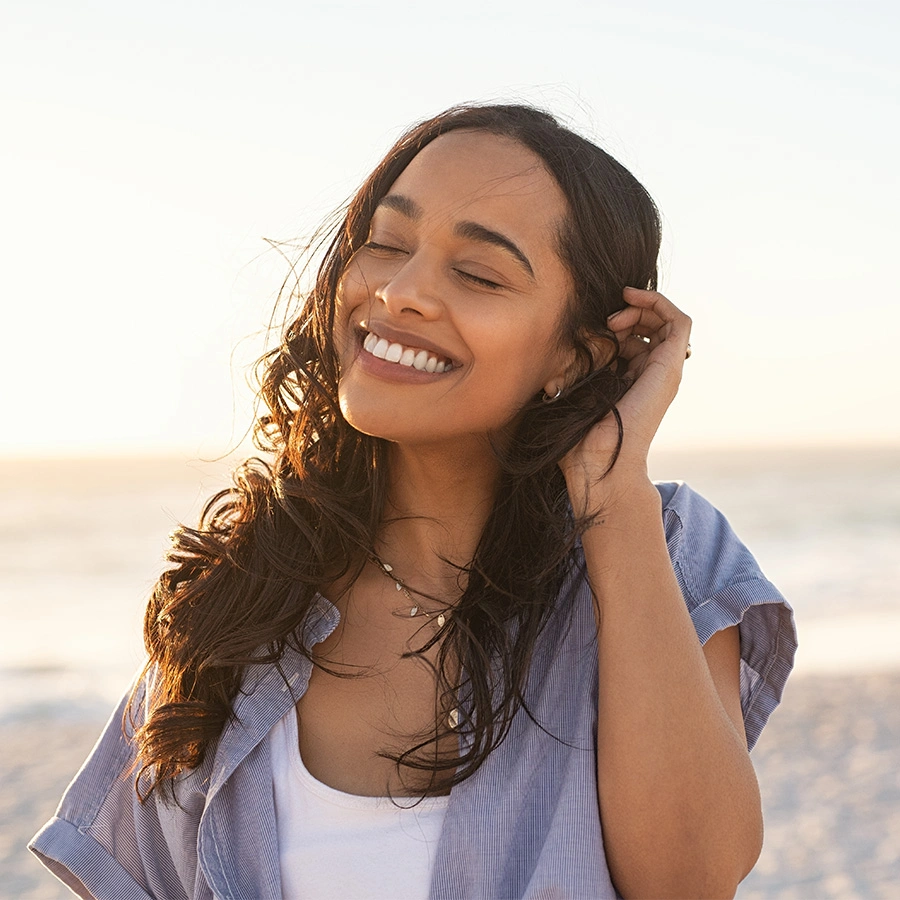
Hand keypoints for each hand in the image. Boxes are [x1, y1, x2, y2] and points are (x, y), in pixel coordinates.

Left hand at [560, 287, 691, 506]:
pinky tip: (632, 299)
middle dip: (628, 313)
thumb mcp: (571, 392)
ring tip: (614, 318)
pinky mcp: (671, 366)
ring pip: (666, 320)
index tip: (591, 327)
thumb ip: (572, 371)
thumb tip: (560, 355)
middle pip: (651, 326)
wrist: (597, 463)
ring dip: (641, 308)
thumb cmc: (579, 437)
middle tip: (605, 322)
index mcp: (631, 380)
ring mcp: (664, 370)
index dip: (614, 323)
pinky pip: (679, 321)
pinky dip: (658, 302)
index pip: (633, 338)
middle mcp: (652, 374)